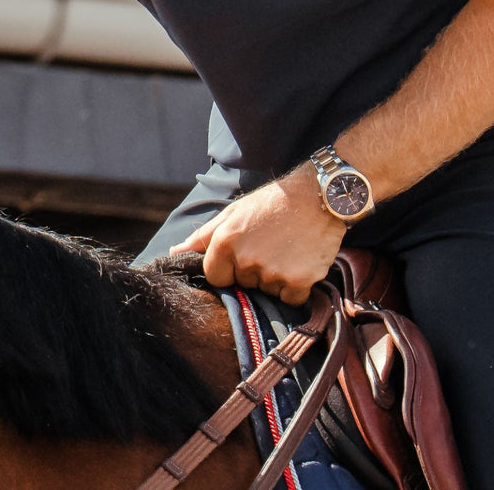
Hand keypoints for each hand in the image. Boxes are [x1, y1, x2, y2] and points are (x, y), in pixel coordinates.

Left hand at [171, 166, 346, 304]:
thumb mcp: (234, 211)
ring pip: (268, 291)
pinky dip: (296, 285)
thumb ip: (203, 236)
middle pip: (244, 285)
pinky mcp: (299, 281)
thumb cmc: (272, 202)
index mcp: (226, 242)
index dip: (230, 268)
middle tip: (270, 245)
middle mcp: (247, 260)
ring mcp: (273, 272)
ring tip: (287, 248)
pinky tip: (300, 260)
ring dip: (276, 276)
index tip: (245, 253)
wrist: (318, 195)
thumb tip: (174, 253)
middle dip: (254, 271)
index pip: (216, 277)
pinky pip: (291, 298)